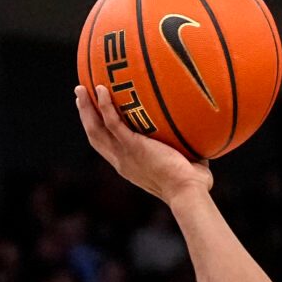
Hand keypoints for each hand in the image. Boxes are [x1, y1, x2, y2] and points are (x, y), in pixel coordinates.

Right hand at [74, 84, 212, 204]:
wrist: (189, 193)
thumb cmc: (194, 185)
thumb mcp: (186, 164)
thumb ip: (186, 149)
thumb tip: (200, 134)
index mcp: (130, 166)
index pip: (108, 147)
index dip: (98, 130)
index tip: (95, 114)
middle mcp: (122, 161)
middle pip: (95, 135)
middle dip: (85, 115)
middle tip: (81, 95)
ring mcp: (124, 154)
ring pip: (96, 128)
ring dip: (86, 108)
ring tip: (81, 88)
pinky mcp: (132, 147)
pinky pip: (112, 122)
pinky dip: (105, 105)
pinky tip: (102, 89)